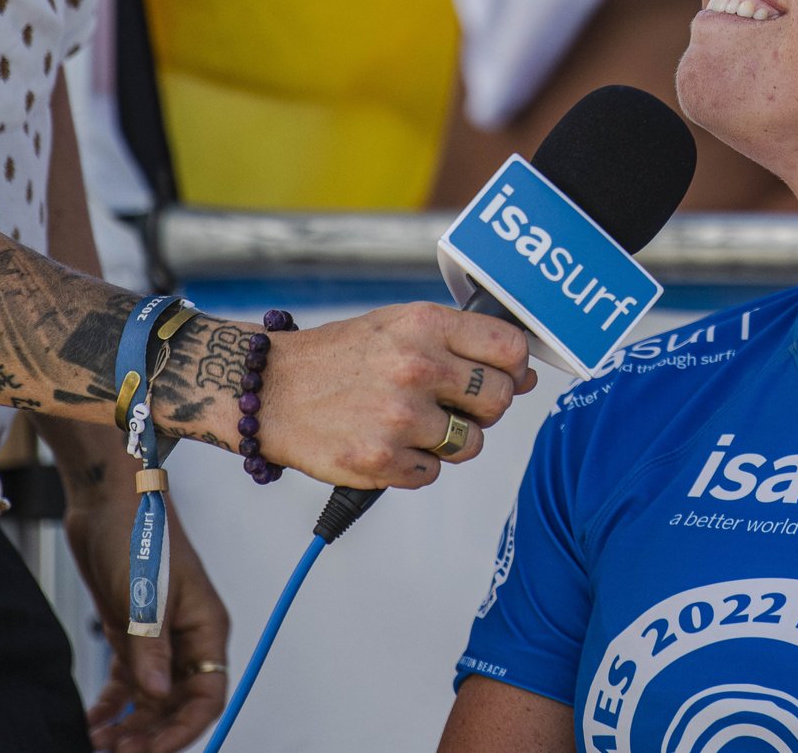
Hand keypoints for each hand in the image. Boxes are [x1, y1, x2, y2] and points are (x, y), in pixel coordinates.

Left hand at [65, 491, 231, 752]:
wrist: (107, 498)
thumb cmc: (140, 531)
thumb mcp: (146, 592)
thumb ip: (151, 647)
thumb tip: (158, 696)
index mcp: (206, 627)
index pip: (208, 695)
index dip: (183, 729)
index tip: (150, 751)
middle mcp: (186, 637)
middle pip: (178, 704)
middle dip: (150, 734)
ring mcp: (158, 636)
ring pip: (151, 698)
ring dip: (129, 724)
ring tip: (98, 743)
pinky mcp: (130, 632)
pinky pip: (128, 682)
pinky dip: (112, 705)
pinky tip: (92, 721)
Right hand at [245, 303, 535, 489]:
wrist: (269, 390)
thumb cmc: (341, 357)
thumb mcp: (399, 327)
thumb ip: (462, 345)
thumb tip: (527, 375)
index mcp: (424, 325)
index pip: (510, 348)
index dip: (515, 366)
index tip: (503, 375)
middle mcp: (417, 367)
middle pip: (501, 400)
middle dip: (484, 408)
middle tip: (451, 404)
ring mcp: (400, 416)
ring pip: (471, 444)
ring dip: (450, 441)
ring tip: (411, 424)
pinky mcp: (382, 460)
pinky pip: (432, 473)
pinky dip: (415, 465)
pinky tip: (386, 441)